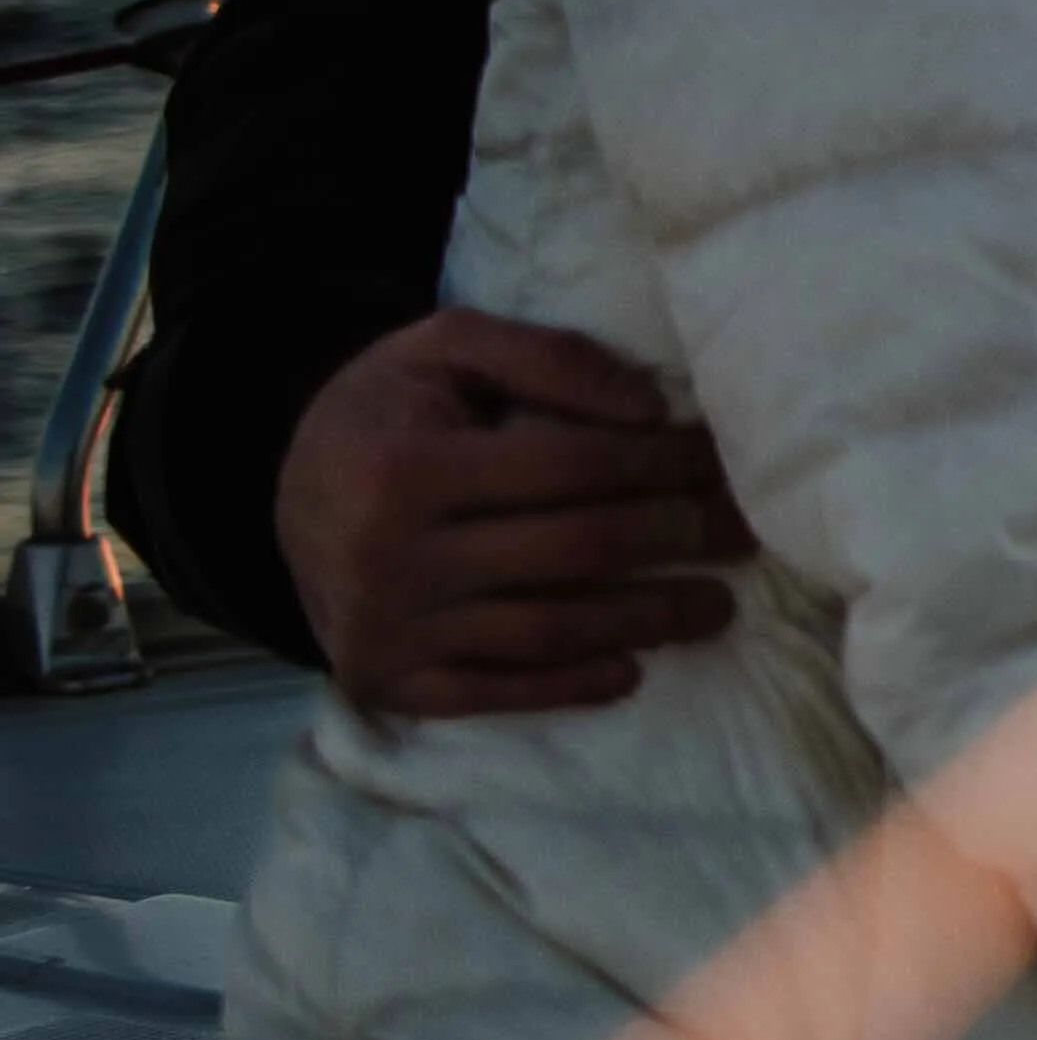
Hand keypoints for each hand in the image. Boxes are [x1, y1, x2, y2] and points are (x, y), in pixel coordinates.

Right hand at [273, 309, 747, 719]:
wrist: (285, 492)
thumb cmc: (389, 410)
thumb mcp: (446, 348)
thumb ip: (548, 359)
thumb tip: (649, 409)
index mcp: (407, 467)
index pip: (572, 469)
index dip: (663, 466)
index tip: (726, 465)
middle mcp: (389, 556)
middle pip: (575, 551)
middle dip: (677, 539)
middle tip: (748, 535)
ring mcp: (386, 629)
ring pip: (549, 629)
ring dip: (647, 620)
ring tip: (718, 606)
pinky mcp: (387, 681)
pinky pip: (496, 692)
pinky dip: (570, 685)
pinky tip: (631, 668)